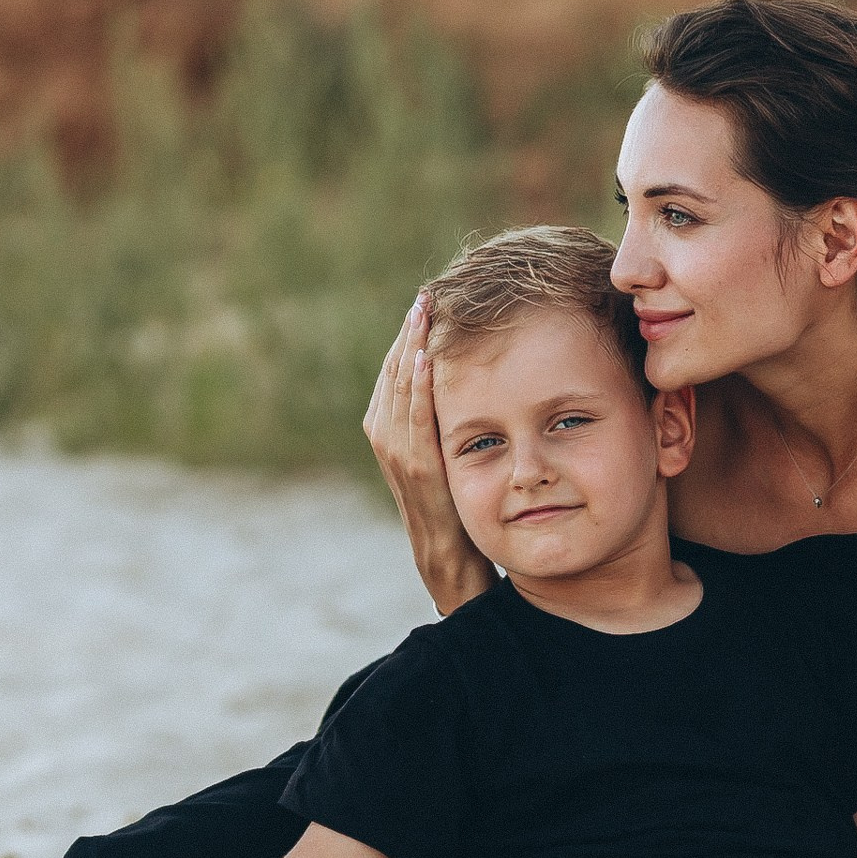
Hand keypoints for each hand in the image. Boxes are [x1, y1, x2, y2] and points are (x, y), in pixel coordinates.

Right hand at [363, 296, 492, 613]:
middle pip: (394, 373)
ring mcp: (398, 457)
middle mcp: (387, 439)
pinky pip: (414, 421)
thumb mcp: (453, 454)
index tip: (428, 301)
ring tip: (424, 312)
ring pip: (399, 391)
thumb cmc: (461, 508)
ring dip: (411, 349)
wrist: (453, 564)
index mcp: (391, 429)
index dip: (410, 336)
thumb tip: (469, 377)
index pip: (397, 371)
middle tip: (426, 294)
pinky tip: (429, 357)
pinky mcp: (416, 472)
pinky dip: (418, 388)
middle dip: (409, 333)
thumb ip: (449, 420)